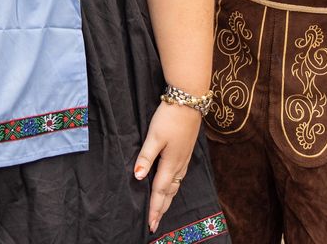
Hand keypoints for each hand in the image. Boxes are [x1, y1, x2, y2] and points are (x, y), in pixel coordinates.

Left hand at [133, 102, 200, 232]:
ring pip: (175, 186)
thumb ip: (146, 157)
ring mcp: (184, 159)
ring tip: (161, 211)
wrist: (189, 101)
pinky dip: (173, 188)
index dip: (154, 208)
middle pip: (169, 193)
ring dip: (167, 200)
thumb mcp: (154, 136)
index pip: (159, 192)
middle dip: (161, 209)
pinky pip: (179, 178)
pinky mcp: (185, 153)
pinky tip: (171, 188)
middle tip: (155, 225)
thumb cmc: (170, 118)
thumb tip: (137, 178)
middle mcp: (179, 165)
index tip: (150, 224)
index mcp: (170, 163)